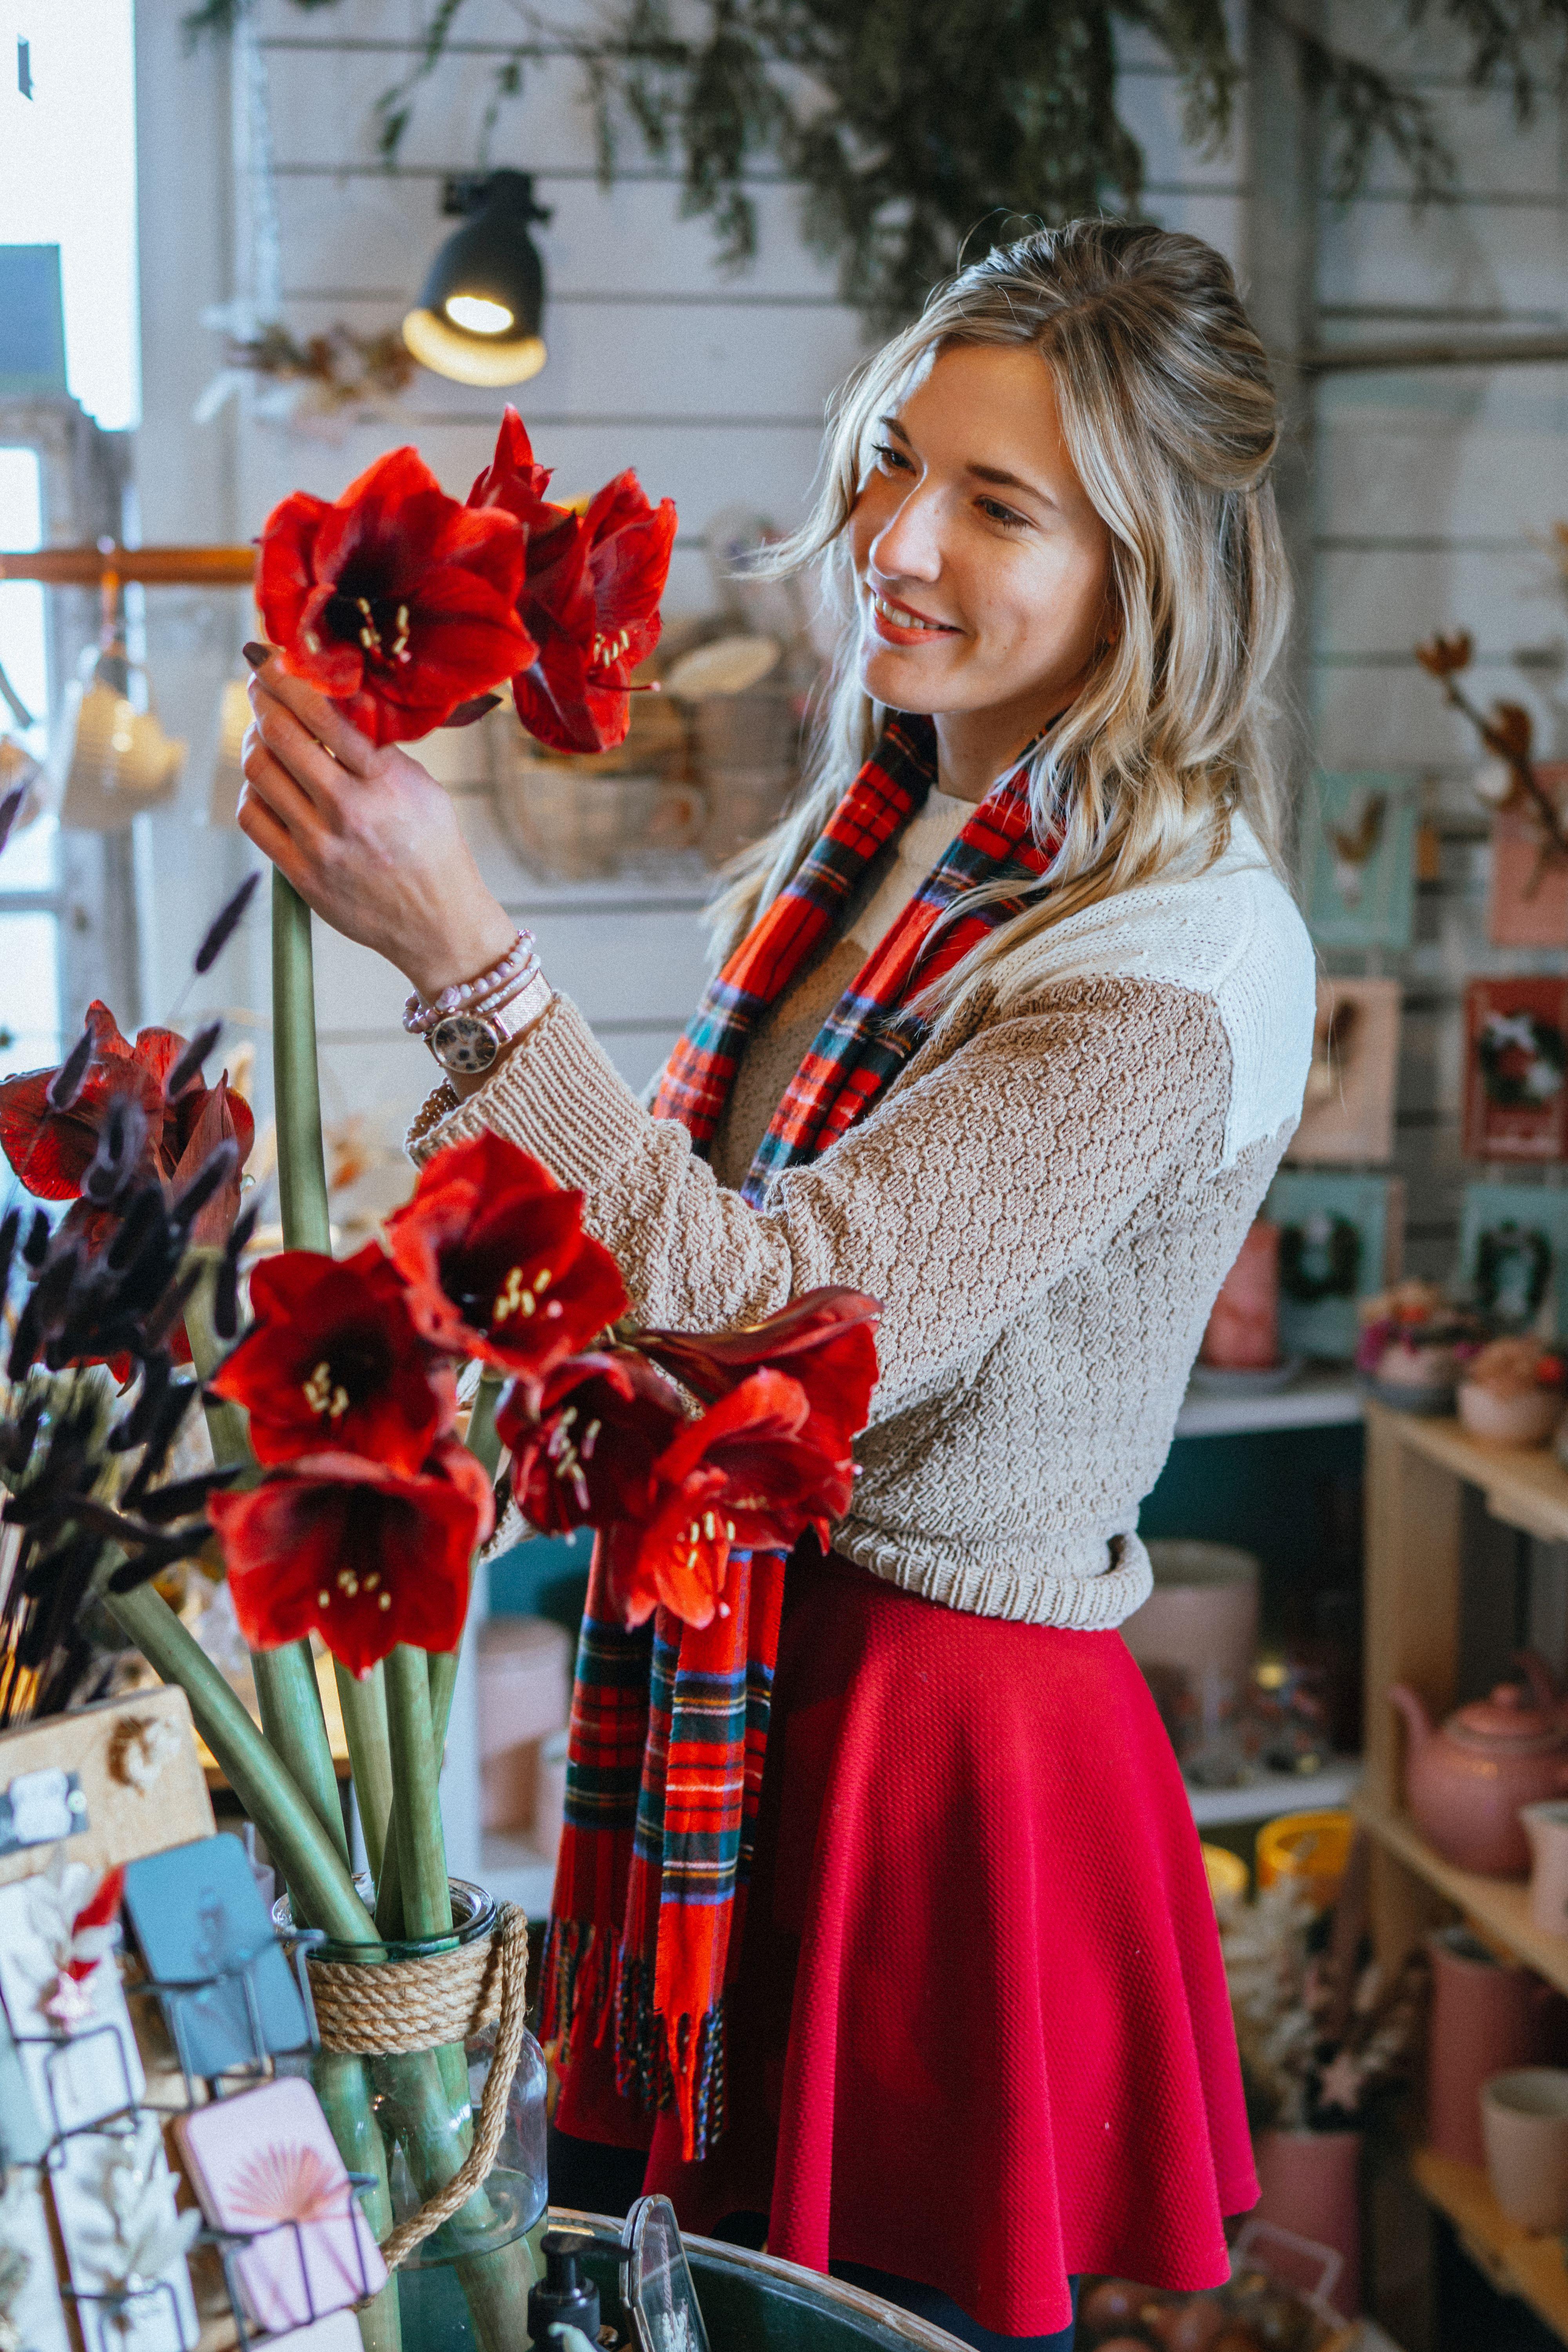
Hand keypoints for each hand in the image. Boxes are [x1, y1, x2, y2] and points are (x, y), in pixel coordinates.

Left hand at [237, 655, 517, 999]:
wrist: (439, 925)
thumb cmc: (434, 851)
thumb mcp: (423, 789)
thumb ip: (380, 750)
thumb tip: (332, 705)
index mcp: (384, 782)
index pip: (323, 714)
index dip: (288, 679)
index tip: (274, 660)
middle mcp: (348, 811)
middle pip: (279, 735)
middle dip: (263, 701)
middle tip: (262, 689)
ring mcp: (319, 845)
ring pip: (257, 772)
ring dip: (254, 743)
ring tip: (265, 736)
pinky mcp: (299, 875)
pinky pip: (252, 818)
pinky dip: (252, 793)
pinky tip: (267, 787)